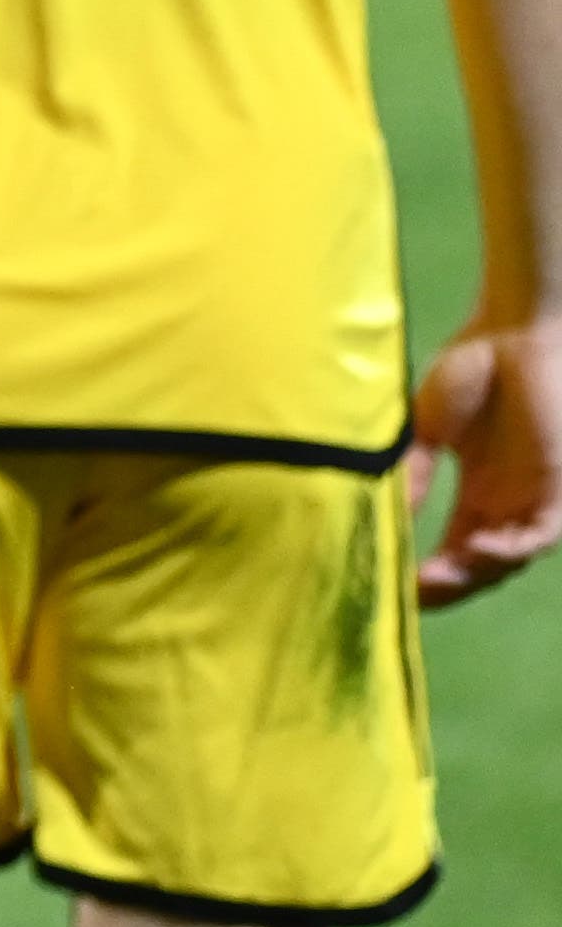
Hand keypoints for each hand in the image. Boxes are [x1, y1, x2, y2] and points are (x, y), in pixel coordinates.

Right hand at [410, 317, 561, 606]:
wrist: (515, 332)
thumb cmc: (472, 369)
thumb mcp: (427, 430)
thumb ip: (414, 473)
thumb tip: (382, 515)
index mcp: (481, 495)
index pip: (457, 550)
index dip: (431, 574)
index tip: (394, 587)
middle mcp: (510, 505)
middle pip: (483, 565)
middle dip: (450, 585)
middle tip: (411, 594)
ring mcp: (537, 498)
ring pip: (512, 557)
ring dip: (476, 574)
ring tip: (437, 579)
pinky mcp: (559, 487)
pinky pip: (541, 533)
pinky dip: (510, 549)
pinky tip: (478, 550)